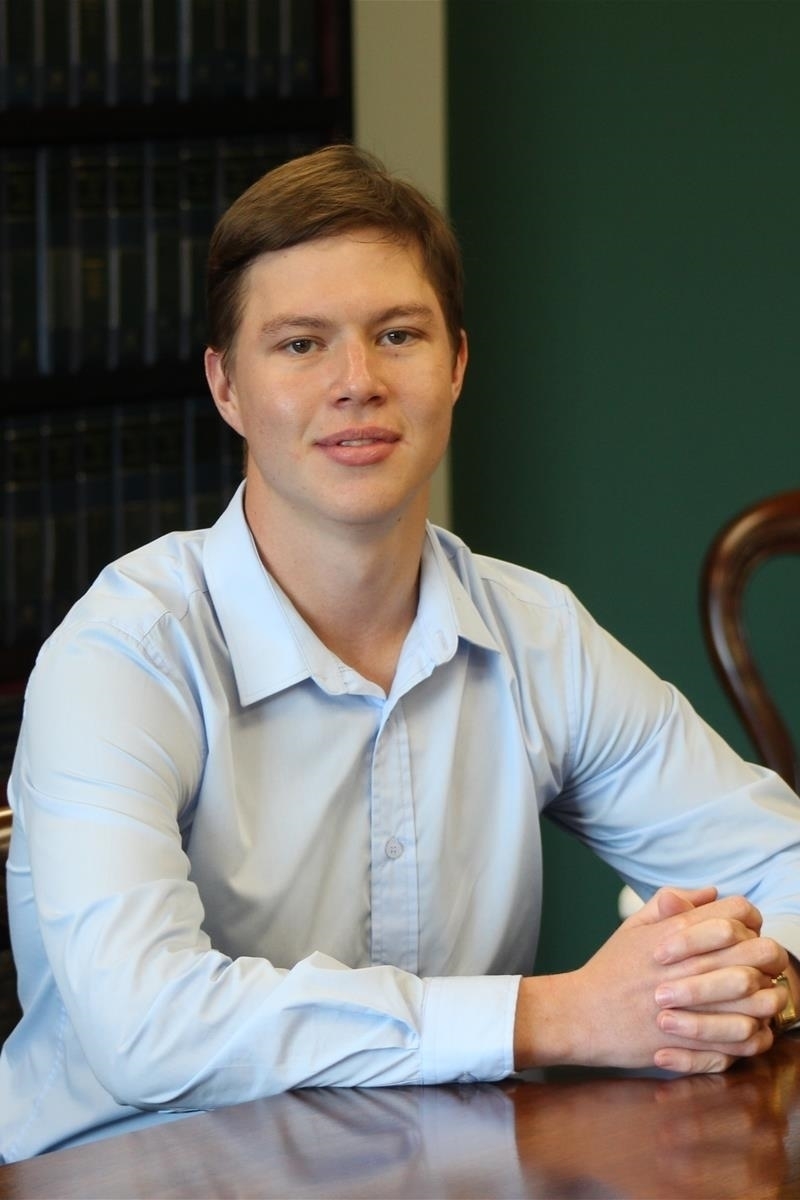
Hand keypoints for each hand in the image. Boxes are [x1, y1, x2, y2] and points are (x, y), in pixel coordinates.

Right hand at [514, 886, 787, 1073]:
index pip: (738, 912)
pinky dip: (756, 1034)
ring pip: (759, 998)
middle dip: (769, 957)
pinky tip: (749, 1028)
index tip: (745, 935)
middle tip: (762, 967)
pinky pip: (745, 1039)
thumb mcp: (633, 925)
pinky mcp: (693, 1042)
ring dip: (768, 997)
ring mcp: (692, 1005)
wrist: (581, 1014)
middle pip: (758, 952)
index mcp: (676, 933)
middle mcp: (689, 965)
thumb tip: (712, 891)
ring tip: (762, 999)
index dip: (751, 920)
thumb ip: (672, 902)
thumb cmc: (608, 970)